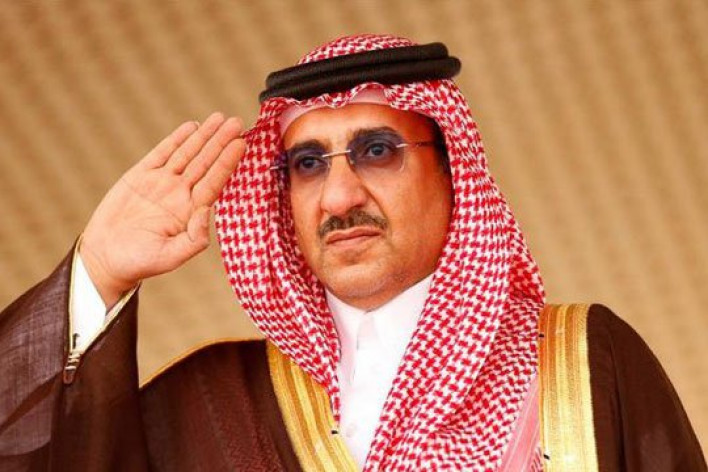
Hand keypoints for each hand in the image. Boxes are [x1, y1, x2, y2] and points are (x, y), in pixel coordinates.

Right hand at [80, 112, 244, 307]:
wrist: (105, 258)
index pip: (215, 181)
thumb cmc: (139, 262)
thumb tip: (208, 211)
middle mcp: (180, 195)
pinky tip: (192, 127)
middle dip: (221, 142)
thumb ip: (195, 238)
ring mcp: (161, 184)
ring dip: (204, 136)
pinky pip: (163, 153)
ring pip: (188, 154)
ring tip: (219, 118)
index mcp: (191, 212)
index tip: (242, 143)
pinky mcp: (140, 177)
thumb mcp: (171, 256)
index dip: (228, 162)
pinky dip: (177, 139)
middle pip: (206, 162)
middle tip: (236, 121)